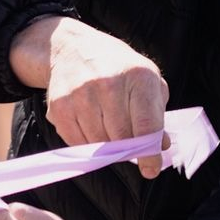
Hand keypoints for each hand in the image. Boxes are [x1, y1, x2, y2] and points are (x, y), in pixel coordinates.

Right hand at [8, 16, 168, 176]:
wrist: (74, 50)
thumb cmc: (118, 69)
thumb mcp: (147, 81)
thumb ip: (157, 114)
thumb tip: (160, 147)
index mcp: (138, 76)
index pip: (146, 125)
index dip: (150, 153)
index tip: (150, 169)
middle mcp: (108, 83)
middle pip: (121, 138)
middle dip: (127, 150)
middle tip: (128, 149)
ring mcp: (81, 94)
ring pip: (98, 143)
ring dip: (106, 146)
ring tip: (108, 131)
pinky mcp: (60, 105)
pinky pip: (77, 142)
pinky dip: (86, 143)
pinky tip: (90, 127)